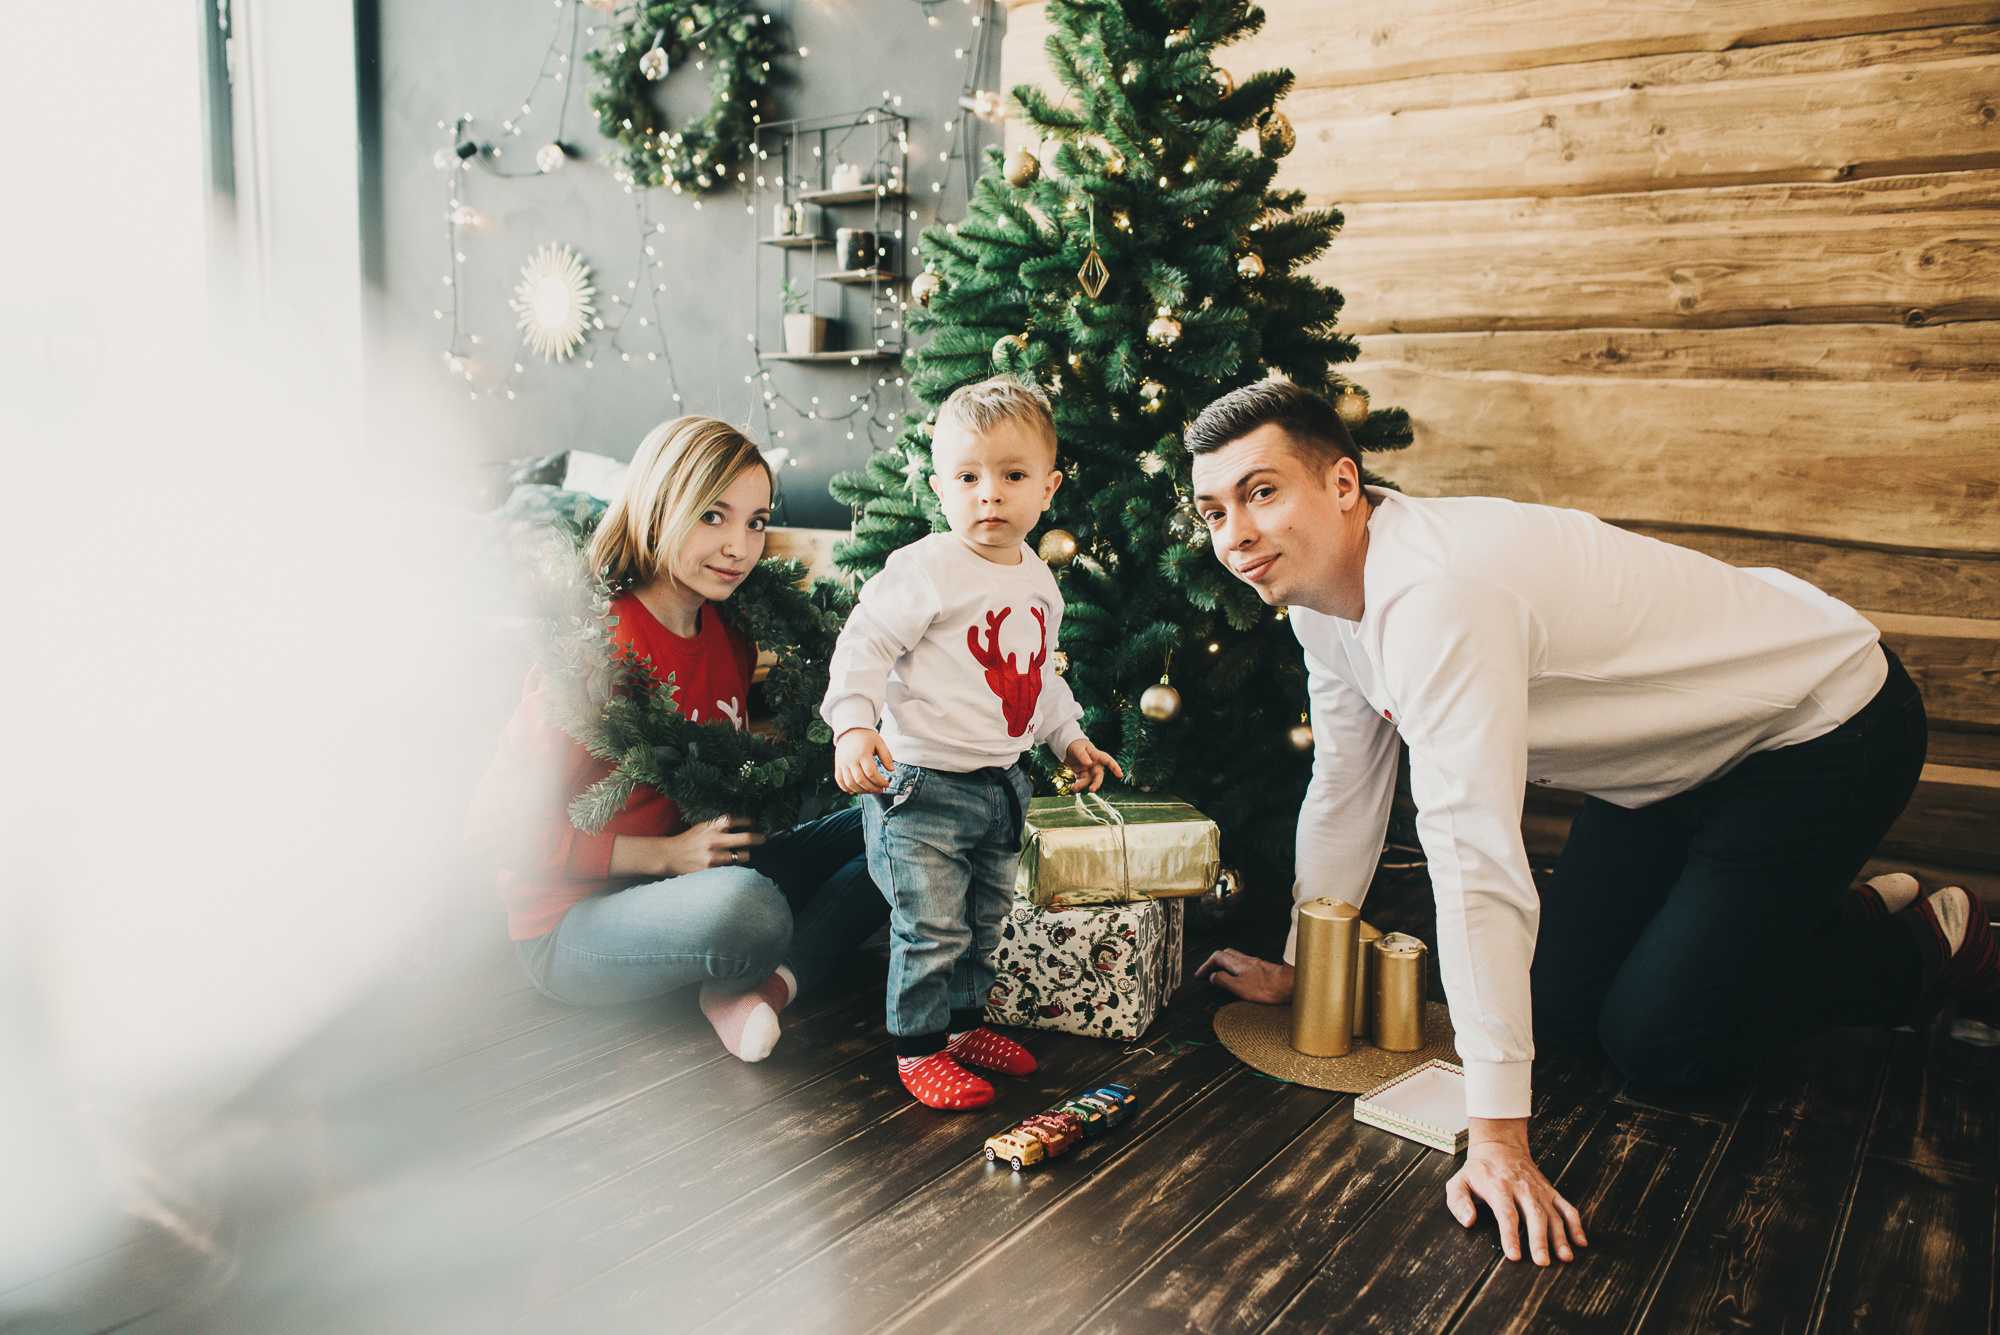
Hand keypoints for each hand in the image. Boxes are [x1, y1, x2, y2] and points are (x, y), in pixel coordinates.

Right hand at [658, 815, 765, 875]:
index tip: (754, 823)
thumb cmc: (689, 840)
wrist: (671, 855)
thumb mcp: (703, 827)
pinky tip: (729, 860)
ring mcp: (714, 854)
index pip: (737, 819)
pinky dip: (735, 863)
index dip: (749, 821)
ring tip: (742, 852)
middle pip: (747, 838)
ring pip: (743, 855)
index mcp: (712, 825)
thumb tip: (743, 826)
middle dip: (759, 838)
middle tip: (763, 839)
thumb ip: (720, 825)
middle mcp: (714, 838)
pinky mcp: (713, 867)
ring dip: (746, 854)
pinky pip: (733, 865)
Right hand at [835, 727, 894, 794]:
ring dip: (861, 791)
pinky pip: (839, 780)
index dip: (880, 782)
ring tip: (870, 791)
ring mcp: (842, 763)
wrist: (850, 729)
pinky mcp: (838, 765)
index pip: (871, 773)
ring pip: (850, 783)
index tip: (886, 784)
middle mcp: (850, 759)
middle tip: (880, 790)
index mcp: (862, 753)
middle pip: (861, 780)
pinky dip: (846, 788)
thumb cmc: (866, 736)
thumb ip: (886, 756)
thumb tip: (891, 770)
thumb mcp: (879, 742)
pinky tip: (855, 791)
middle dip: (872, 788)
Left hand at [1063, 738, 1124, 792]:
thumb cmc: (1074, 744)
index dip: (1115, 767)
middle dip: (1096, 783)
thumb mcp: (1078, 748)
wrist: (1066, 745)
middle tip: (1092, 790)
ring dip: (1082, 785)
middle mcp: (1093, 763)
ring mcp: (1087, 768)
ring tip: (1074, 788)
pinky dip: (1077, 784)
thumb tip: (1089, 763)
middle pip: (1098, 775)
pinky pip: (1081, 780)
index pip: (1108, 761)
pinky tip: (1073, 787)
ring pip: (1088, 779)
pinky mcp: (1080, 772)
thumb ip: (1083, 755)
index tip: (1120, 775)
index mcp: (1096, 755)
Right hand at [1194, 949, 1294, 1002]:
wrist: (1290, 985)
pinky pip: (1245, 964)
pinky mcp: (1263, 968)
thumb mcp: (1239, 988)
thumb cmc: (1267, 988)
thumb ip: (1224, 981)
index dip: (1206, 965)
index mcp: (1237, 964)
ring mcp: (1255, 963)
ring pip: (1236, 958)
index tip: (1200, 975)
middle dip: (1214, 962)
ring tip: (1223, 975)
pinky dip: (1237, 969)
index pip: (1216, 957)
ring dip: (1226, 965)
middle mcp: (1246, 960)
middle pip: (1225, 954)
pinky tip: (1241, 978)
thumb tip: (1214, 977)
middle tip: (1209, 973)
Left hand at [1446, 1117, 1586, 1264]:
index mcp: (1498, 1187)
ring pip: (1553, 1214)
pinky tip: (1580, 1241)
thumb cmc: (1478, 1170)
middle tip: (1542, 1261)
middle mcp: (1522, 1188)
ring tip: (1565, 1257)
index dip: (1511, 1235)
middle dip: (1539, 1240)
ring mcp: (1539, 1190)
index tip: (1514, 1255)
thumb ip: (1458, 1202)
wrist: (1500, 1146)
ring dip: (1560, 1236)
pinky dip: (1575, 1224)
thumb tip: (1468, 1221)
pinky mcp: (1550, 1191)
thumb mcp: (1459, 1181)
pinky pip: (1566, 1207)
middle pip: (1533, 1216)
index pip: (1506, 1213)